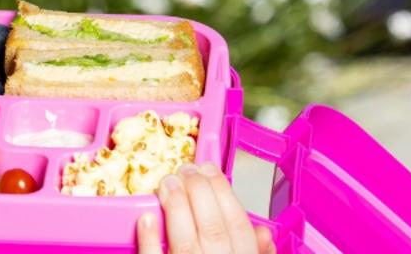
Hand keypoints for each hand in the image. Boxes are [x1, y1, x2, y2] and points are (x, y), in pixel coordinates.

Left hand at [137, 163, 275, 253]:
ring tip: (167, 183)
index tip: (209, 168)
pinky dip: (151, 240)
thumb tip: (265, 233)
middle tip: (184, 170)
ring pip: (186, 242)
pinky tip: (145, 218)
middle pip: (213, 228)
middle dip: (198, 191)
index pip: (239, 226)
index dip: (224, 192)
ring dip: (176, 207)